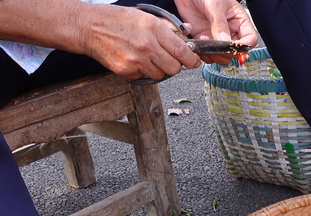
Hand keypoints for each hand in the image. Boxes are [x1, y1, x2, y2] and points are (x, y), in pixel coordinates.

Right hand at [80, 4, 200, 79]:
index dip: (192, 60)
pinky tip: (136, 60)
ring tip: (149, 57)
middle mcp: (147, 46)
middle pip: (174, 68)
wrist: (89, 27)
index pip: (182, 51)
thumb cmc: (118, 20)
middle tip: (169, 59)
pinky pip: (145, 77)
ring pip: (161, 75)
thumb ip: (167, 28)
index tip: (194, 62)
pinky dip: (144, 71)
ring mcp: (136, 60)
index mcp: (154, 29)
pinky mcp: (127, 71)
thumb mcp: (145, 16)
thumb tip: (186, 37)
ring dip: (159, 69)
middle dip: (175, 65)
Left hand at [176, 0, 257, 64]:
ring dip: (215, 56)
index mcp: (239, 21)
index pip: (250, 40)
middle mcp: (230, 31)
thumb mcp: (216, 5)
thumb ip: (220, 25)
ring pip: (222, 56)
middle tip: (218, 49)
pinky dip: (203, 54)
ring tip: (208, 47)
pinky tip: (200, 46)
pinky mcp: (204, 39)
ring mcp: (217, 37)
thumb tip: (225, 42)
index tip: (233, 47)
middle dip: (228, 53)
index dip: (243, 46)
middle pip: (236, 52)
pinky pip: (208, 54)